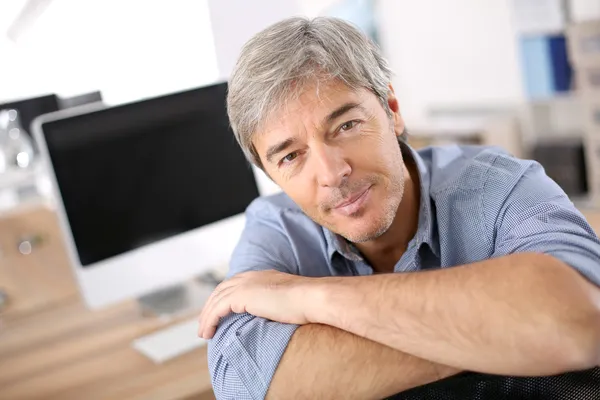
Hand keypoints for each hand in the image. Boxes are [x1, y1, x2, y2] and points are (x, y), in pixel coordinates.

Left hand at [198, 270, 314, 338]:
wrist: (311, 297)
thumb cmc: (307, 304)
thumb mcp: (288, 302)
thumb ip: (277, 304)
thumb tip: (277, 316)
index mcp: (262, 276)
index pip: (235, 284)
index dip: (225, 298)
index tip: (220, 313)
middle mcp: (250, 277)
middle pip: (221, 290)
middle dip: (211, 307)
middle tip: (206, 324)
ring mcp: (245, 285)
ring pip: (216, 300)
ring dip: (207, 316)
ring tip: (204, 333)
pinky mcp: (241, 296)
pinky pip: (217, 309)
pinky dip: (210, 320)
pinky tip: (208, 332)